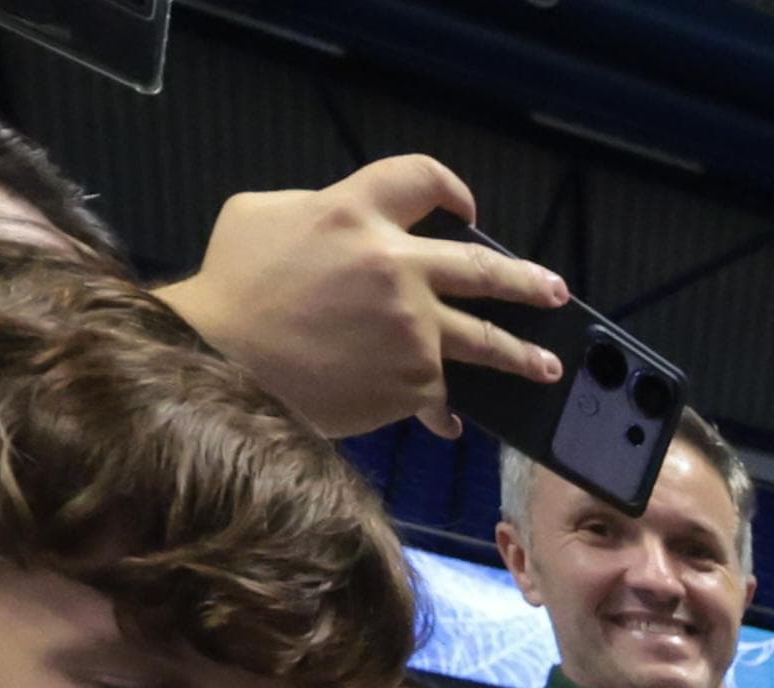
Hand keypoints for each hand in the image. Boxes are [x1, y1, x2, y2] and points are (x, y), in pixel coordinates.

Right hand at [159, 155, 567, 439]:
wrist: (221, 364)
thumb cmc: (230, 289)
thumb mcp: (261, 216)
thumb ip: (316, 210)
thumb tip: (345, 223)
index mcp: (354, 211)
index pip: (421, 179)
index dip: (449, 190)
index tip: (466, 209)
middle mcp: (395, 265)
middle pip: (482, 266)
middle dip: (525, 280)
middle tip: (552, 290)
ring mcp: (412, 327)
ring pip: (485, 339)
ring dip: (523, 353)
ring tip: (548, 364)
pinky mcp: (413, 381)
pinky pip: (442, 395)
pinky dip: (443, 409)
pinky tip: (450, 422)